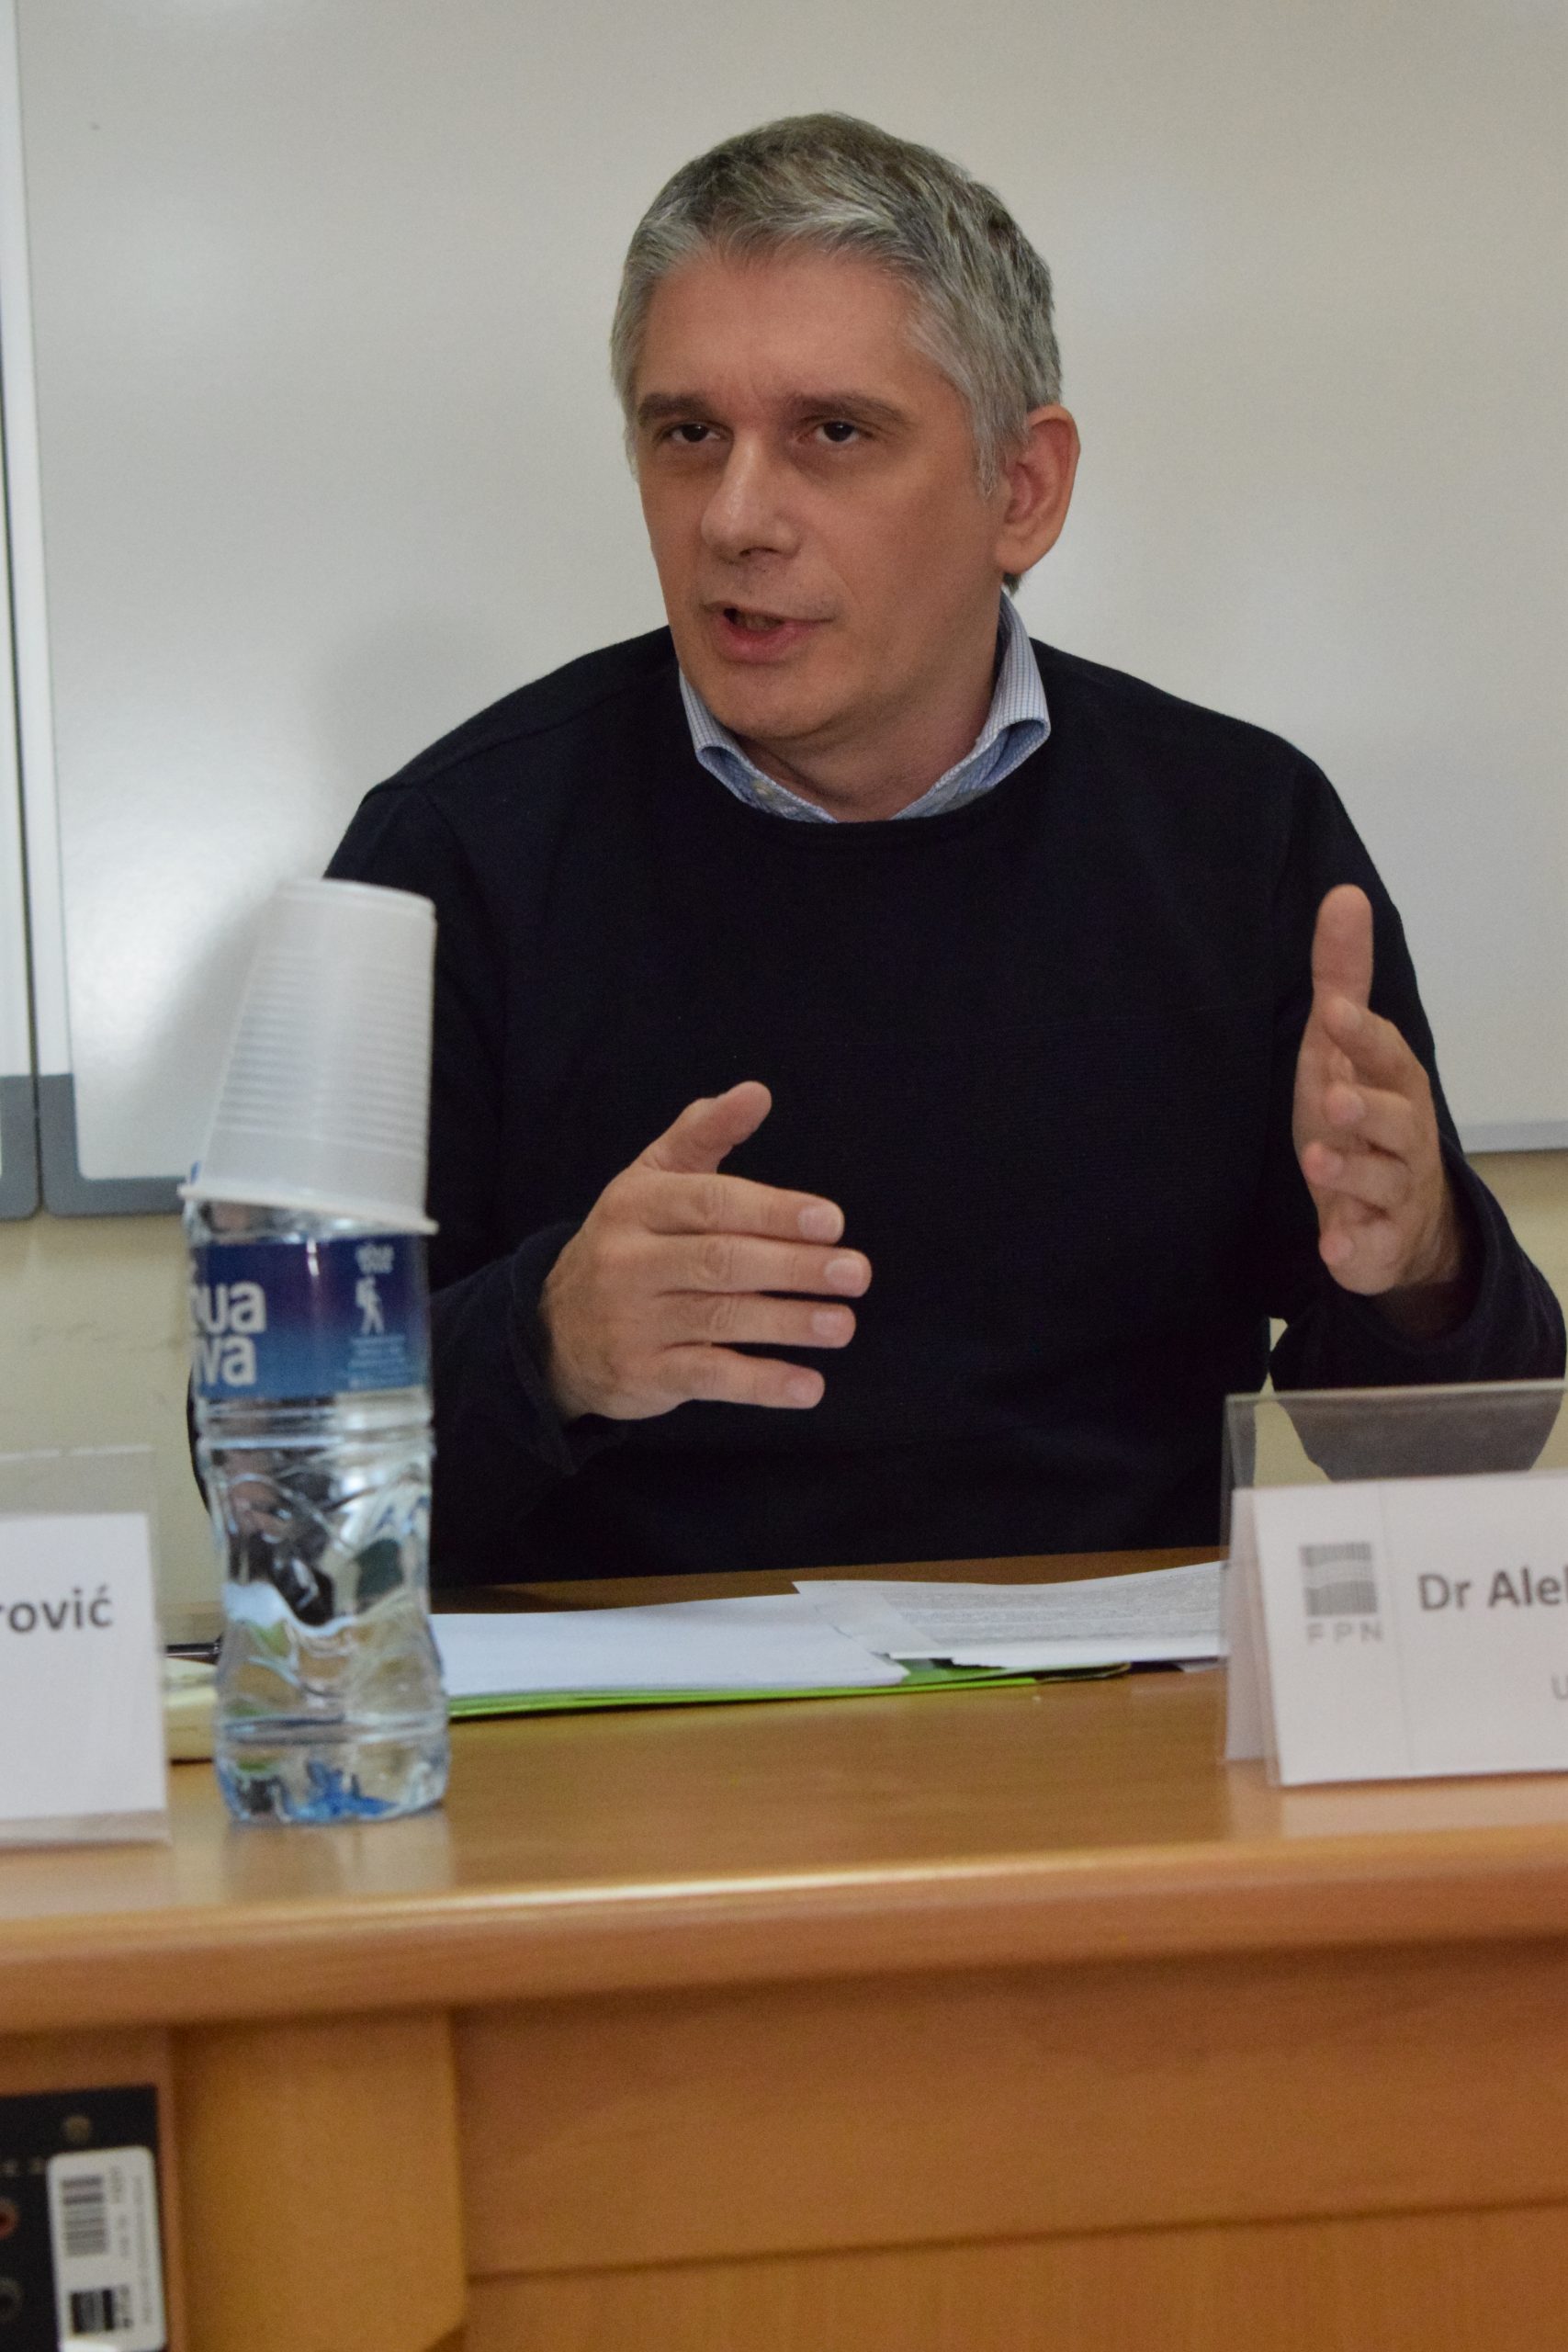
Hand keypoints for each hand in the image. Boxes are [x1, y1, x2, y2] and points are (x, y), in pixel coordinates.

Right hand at [540, 1081, 870, 1421]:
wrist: (554, 1332)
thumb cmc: (628, 1244)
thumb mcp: (651, 1181)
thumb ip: (703, 1134)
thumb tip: (756, 1092)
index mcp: (636, 1204)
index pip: (710, 1203)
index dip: (773, 1211)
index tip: (832, 1221)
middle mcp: (629, 1262)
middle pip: (720, 1261)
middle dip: (793, 1266)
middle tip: (855, 1273)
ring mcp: (633, 1322)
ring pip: (719, 1319)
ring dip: (788, 1323)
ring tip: (843, 1324)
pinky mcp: (644, 1375)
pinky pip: (710, 1377)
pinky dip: (762, 1383)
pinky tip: (809, 1385)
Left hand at [1293, 886, 1466, 1322]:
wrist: (1394, 1221)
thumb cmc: (1360, 1118)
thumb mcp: (1340, 1049)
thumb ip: (1341, 978)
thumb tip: (1344, 894)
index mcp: (1393, 1084)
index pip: (1384, 1055)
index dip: (1363, 1036)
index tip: (1334, 1012)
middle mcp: (1403, 1137)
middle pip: (1397, 1120)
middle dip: (1368, 1109)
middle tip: (1334, 1099)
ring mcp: (1394, 1193)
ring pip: (1382, 1183)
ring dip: (1351, 1173)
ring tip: (1317, 1160)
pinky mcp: (1377, 1244)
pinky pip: (1370, 1249)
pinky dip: (1354, 1249)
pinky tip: (1334, 1250)